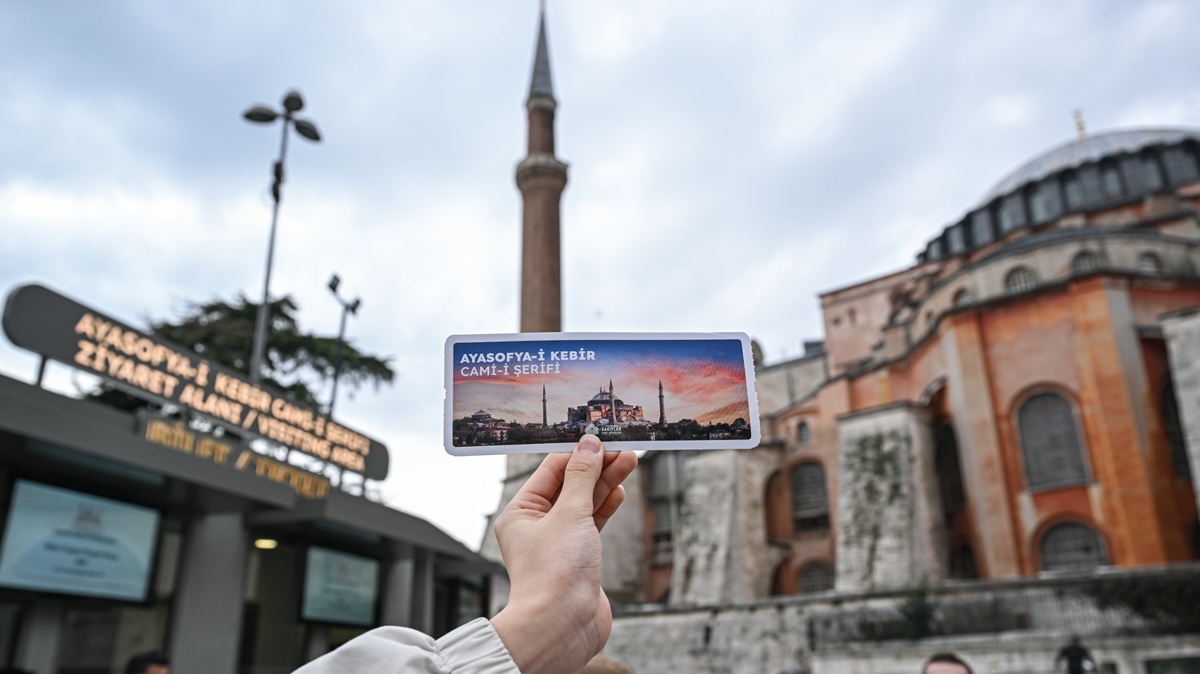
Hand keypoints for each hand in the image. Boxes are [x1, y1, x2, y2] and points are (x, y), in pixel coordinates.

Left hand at [489, 435, 637, 673]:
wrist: (563, 625)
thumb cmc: (554, 573)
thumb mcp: (570, 513)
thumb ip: (583, 477)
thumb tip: (589, 445)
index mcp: (521, 512)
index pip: (550, 470)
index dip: (577, 453)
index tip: (601, 439)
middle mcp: (537, 526)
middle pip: (570, 485)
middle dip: (596, 467)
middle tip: (624, 450)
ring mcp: (558, 542)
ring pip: (584, 503)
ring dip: (605, 484)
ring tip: (629, 462)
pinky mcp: (578, 558)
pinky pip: (592, 524)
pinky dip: (606, 507)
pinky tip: (619, 492)